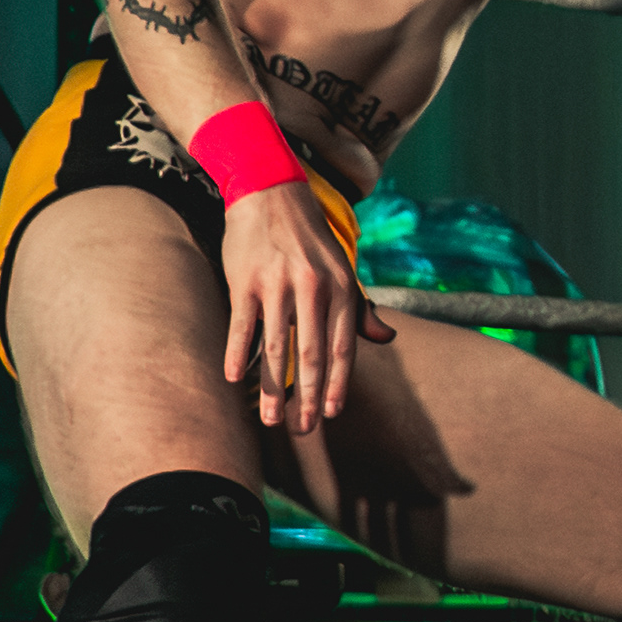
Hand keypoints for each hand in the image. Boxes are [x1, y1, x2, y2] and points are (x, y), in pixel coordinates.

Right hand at [220, 177, 392, 434]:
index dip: (339, 383)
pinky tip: (234, 379)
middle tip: (304, 430)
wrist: (270, 191)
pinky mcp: (245, 281)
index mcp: (342, 288)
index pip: (343, 347)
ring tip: (270, 419)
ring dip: (273, 388)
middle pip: (312, 354)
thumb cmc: (310, 239)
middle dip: (309, 397)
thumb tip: (387, 338)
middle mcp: (313, 288)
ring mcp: (277, 285)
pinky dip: (238, 354)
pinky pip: (242, 325)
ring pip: (276, 347)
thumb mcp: (343, 268)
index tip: (332, 414)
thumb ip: (360, 308)